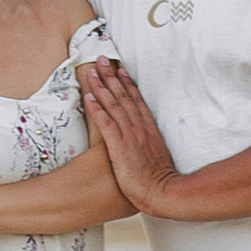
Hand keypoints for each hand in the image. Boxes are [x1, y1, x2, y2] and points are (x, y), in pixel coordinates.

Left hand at [80, 58, 180, 214]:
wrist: (162, 192)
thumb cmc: (159, 180)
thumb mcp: (157, 157)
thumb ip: (149, 145)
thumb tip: (144, 143)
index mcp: (149, 129)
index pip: (136, 100)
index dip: (126, 83)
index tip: (119, 69)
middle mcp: (140, 128)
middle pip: (124, 96)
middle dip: (111, 76)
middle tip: (102, 58)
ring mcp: (130, 136)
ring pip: (114, 105)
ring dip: (102, 87)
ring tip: (92, 71)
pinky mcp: (120, 147)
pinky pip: (106, 124)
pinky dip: (97, 109)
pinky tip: (88, 98)